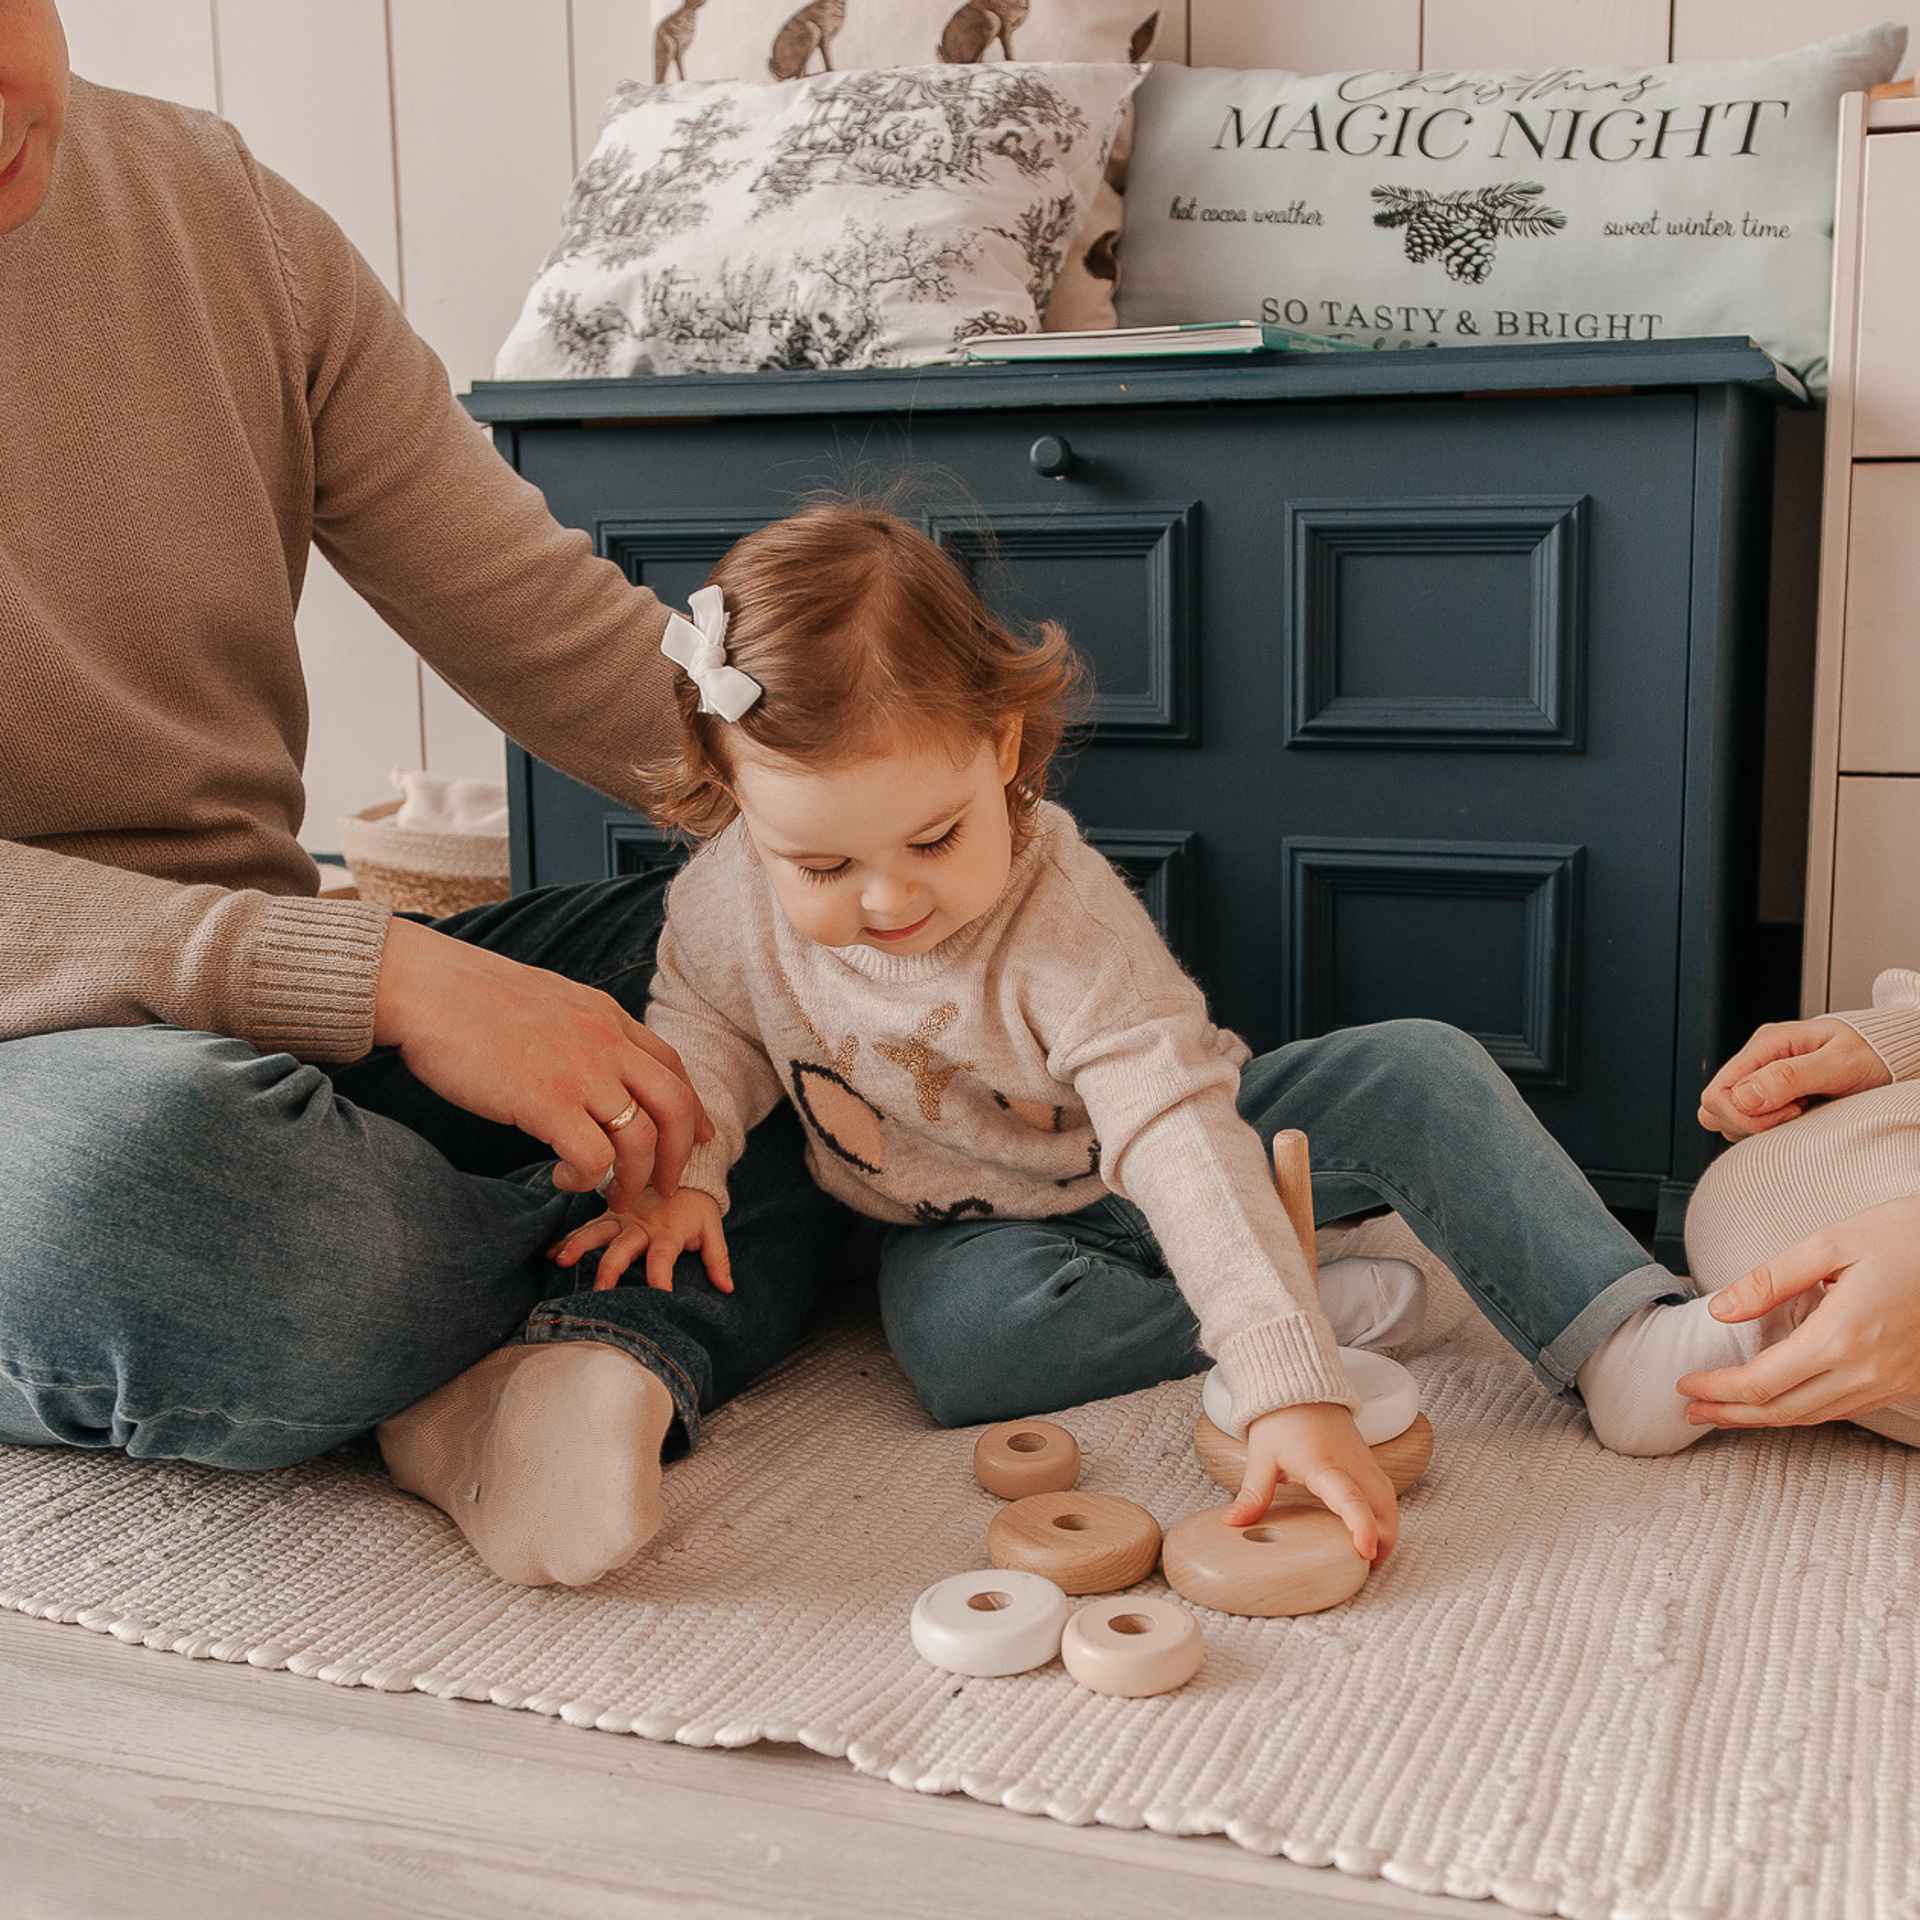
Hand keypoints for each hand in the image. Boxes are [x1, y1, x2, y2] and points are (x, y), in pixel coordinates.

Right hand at [372, 915, 711, 1210]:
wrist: (426, 987)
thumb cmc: (470, 998)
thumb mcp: (549, 1001)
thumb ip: (579, 1029)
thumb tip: (587, 1059)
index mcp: (607, 1017)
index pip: (672, 1066)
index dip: (692, 1107)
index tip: (698, 1136)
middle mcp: (606, 1043)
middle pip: (675, 1106)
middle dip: (679, 1154)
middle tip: (666, 1185)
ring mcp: (580, 1072)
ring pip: (642, 1140)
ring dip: (635, 1179)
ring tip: (616, 1197)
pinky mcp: (546, 1101)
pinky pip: (594, 1158)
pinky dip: (587, 1179)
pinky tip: (565, 1178)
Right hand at [552, 1185, 732, 1293]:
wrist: (680, 1168)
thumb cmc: (696, 1206)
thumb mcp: (713, 1228)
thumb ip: (718, 1259)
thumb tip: (727, 1288)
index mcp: (668, 1231)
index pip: (663, 1258)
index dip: (661, 1278)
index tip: (659, 1299)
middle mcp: (641, 1225)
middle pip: (622, 1248)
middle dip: (610, 1268)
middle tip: (599, 1289)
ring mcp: (621, 1218)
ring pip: (596, 1233)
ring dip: (578, 1246)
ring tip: (560, 1260)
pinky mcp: (608, 1215)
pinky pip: (585, 1227)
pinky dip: (567, 1239)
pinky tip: (550, 1253)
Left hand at [1226, 1401, 1398, 1563]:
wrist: (1301, 1389)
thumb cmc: (1282, 1420)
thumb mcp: (1262, 1457)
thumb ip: (1253, 1494)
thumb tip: (1234, 1523)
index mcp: (1325, 1465)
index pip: (1350, 1498)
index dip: (1361, 1527)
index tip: (1365, 1552)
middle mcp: (1353, 1467)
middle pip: (1384, 1512)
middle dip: (1380, 1545)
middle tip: (1357, 1570)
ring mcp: (1366, 1466)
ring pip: (1390, 1508)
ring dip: (1386, 1534)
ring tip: (1364, 1558)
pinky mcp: (1370, 1466)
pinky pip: (1387, 1499)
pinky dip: (1384, 1520)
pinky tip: (1367, 1534)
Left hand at [1678, 1196, 1919, 1427]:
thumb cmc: (1907, 1235)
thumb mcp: (1831, 1242)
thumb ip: (1769, 1279)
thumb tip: (1719, 1309)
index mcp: (1840, 1335)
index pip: (1760, 1381)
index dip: (1717, 1389)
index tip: (1684, 1385)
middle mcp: (1865, 1370)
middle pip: (1783, 1410)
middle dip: (1731, 1414)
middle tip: (1691, 1411)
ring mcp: (1890, 1382)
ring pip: (1814, 1416)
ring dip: (1764, 1419)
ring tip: (1726, 1413)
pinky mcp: (1906, 1382)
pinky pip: (1845, 1409)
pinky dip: (1804, 1411)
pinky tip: (1782, 1401)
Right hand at [1697, 1016, 1888, 1140]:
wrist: (1894, 1056)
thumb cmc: (1873, 1053)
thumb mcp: (1838, 1063)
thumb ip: (1790, 1077)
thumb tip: (1744, 1096)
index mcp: (1767, 1044)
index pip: (1718, 1093)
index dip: (1746, 1116)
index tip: (1790, 1112)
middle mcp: (1758, 1061)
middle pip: (1715, 1108)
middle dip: (1749, 1123)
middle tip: (1796, 1114)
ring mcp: (1761, 1079)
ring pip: (1727, 1118)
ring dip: (1759, 1127)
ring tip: (1801, 1113)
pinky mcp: (1770, 1097)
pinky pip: (1747, 1122)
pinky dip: (1767, 1129)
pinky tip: (1798, 1118)